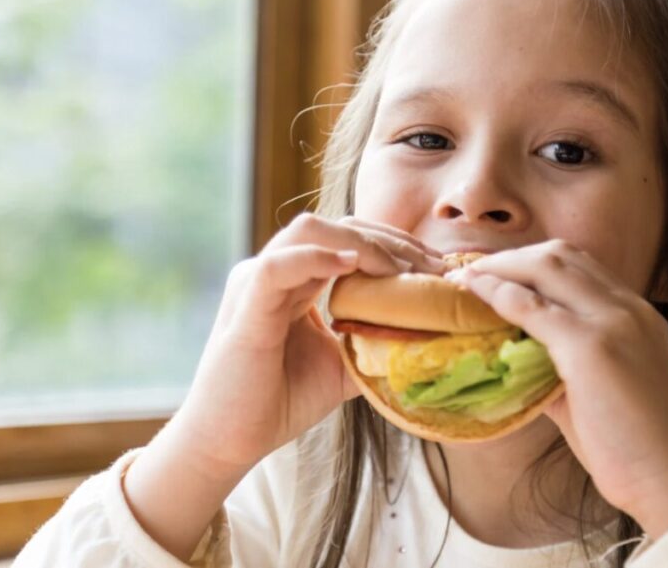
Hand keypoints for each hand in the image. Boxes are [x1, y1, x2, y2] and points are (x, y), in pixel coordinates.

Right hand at [173, 214, 446, 478]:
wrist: (229, 442)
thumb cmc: (279, 401)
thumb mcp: (343, 366)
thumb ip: (375, 344)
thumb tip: (428, 337)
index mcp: (296, 278)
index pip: (348, 237)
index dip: (395, 244)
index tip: (438, 267)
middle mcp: (275, 270)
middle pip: (336, 225)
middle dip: (389, 240)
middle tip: (432, 267)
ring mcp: (255, 283)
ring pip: (308, 231)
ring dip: (362, 243)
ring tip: (400, 269)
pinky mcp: (245, 308)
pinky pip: (278, 266)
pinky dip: (316, 258)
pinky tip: (351, 264)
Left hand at [450, 240, 667, 538]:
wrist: (667, 478)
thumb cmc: (632, 445)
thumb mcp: (599, 387)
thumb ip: (561, 363)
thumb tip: (515, 356)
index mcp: (637, 314)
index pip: (580, 265)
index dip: (533, 262)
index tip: (499, 273)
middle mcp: (628, 307)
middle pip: (562, 255)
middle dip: (512, 257)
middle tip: (475, 271)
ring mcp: (612, 322)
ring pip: (546, 267)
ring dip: (501, 268)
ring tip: (467, 279)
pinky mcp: (590, 346)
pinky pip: (532, 307)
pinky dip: (499, 295)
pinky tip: (475, 296)